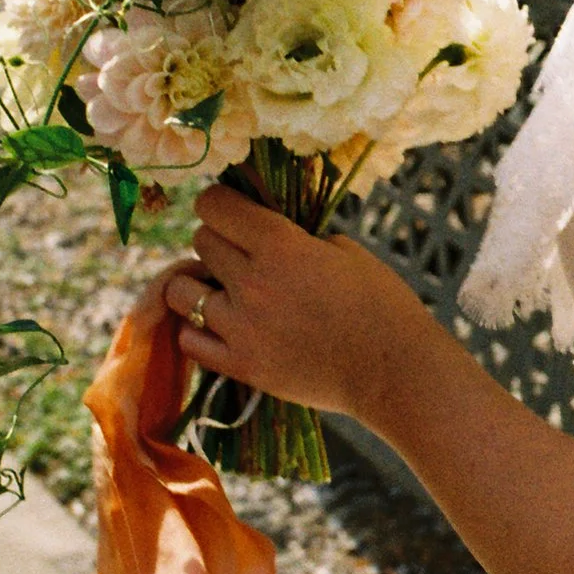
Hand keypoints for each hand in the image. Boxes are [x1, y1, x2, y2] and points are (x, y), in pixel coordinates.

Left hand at [164, 183, 426, 427]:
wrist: (393, 370)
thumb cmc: (381, 304)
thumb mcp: (344, 249)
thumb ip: (297, 236)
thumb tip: (263, 226)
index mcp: (281, 245)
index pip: (214, 205)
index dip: (221, 202)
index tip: (232, 210)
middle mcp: (252, 282)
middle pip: (200, 241)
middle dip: (218, 241)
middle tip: (241, 255)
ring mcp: (241, 327)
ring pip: (180, 290)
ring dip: (198, 285)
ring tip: (223, 292)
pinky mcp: (241, 366)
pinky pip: (189, 338)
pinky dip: (199, 328)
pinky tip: (222, 326)